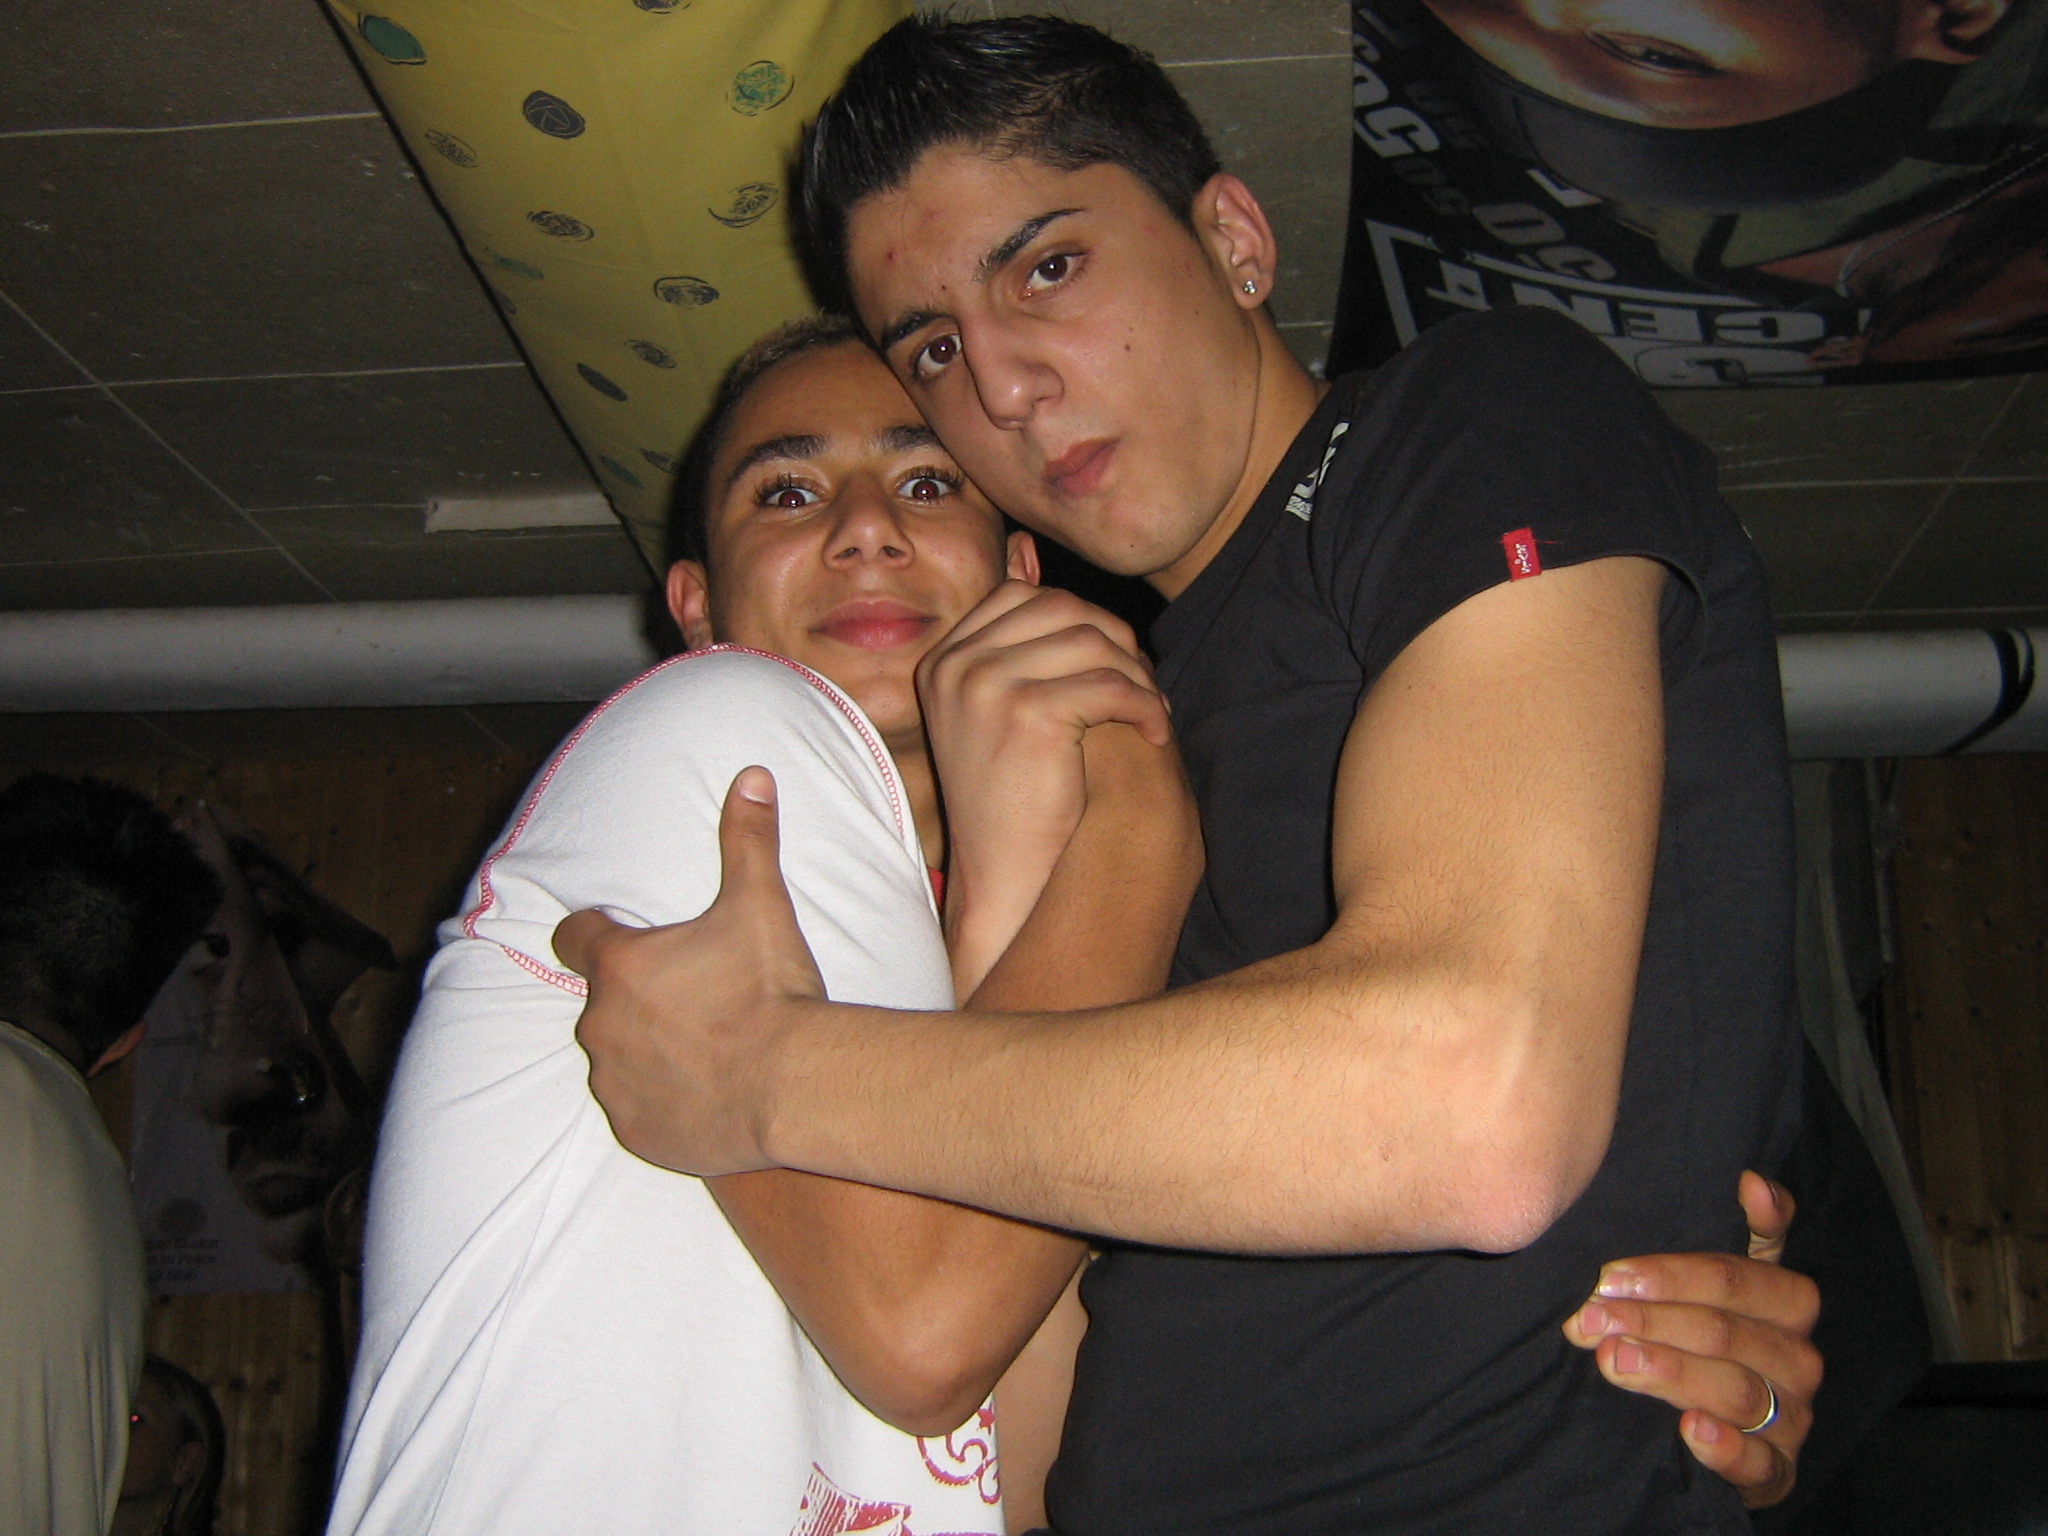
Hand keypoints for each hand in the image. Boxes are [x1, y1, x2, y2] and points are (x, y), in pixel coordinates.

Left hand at [556, 767, 821, 1176]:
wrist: (794, 1087)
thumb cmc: (770, 992)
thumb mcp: (760, 905)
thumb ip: (747, 839)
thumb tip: (751, 776)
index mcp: (619, 967)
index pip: (573, 936)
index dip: (595, 930)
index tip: (619, 931)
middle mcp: (601, 1026)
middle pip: (601, 1002)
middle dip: (636, 996)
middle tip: (693, 995)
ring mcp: (615, 1085)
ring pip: (616, 1059)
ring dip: (645, 1049)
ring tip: (703, 1047)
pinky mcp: (636, 1133)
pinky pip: (635, 1112)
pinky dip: (660, 1102)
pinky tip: (705, 1093)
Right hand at [917, 581, 1171, 982]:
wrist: (1004, 878)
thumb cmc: (1013, 800)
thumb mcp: (999, 706)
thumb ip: (1013, 635)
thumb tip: (1024, 548)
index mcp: (944, 659)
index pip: (1025, 596)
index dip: (1081, 622)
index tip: (1110, 667)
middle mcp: (956, 665)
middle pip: (1064, 609)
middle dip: (1116, 644)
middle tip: (1142, 690)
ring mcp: (986, 684)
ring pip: (1094, 643)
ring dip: (1137, 678)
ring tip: (1150, 716)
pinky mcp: (1027, 712)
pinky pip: (1112, 685)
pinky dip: (1145, 708)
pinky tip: (1153, 736)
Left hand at [1564, 1171, 1820, 1507]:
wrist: (1721, 1423)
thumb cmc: (1712, 1328)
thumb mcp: (1726, 1274)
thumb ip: (1745, 1228)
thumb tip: (1754, 1180)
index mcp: (1788, 1301)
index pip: (1738, 1277)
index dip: (1673, 1275)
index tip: (1611, 1274)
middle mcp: (1798, 1357)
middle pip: (1727, 1331)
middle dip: (1653, 1321)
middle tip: (1591, 1316)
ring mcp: (1792, 1417)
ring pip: (1736, 1388)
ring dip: (1669, 1373)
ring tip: (1613, 1359)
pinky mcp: (1778, 1470)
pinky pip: (1761, 1463)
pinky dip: (1727, 1448)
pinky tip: (1690, 1430)